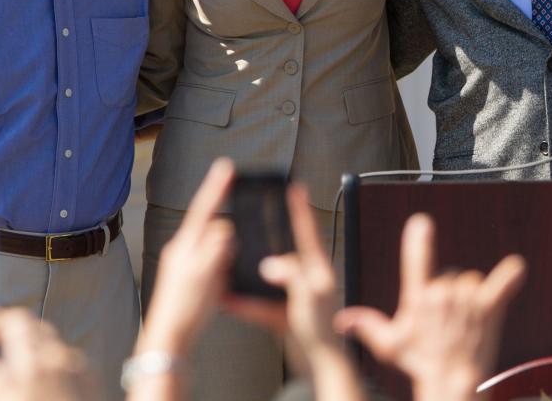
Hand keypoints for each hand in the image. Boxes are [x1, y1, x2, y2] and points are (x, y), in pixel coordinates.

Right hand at [0, 307, 95, 400]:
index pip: (11, 320)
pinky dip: (46, 361)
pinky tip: (35, 380)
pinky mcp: (92, 379)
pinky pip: (65, 360)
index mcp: (37, 363)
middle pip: (31, 326)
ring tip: (4, 360)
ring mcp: (81, 367)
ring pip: (49, 343)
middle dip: (5, 328)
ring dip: (25, 344)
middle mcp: (62, 358)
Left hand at [139, 158, 237, 355]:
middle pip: (211, 227)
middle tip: (231, 241)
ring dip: (226, 253)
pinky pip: (214, 264)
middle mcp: (183, 251)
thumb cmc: (184, 308)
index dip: (217, 187)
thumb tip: (226, 228)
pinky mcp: (191, 280)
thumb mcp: (204, 273)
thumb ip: (216, 246)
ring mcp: (186, 266)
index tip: (227, 166)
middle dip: (227, 230)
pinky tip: (226, 282)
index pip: (203, 208)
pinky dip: (224, 268)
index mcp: (185, 245)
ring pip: (214, 247)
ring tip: (228, 270)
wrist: (168, 340)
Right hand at [226, 184, 365, 400]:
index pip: (308, 233)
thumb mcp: (309, 297)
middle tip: (259, 218)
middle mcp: (307, 279)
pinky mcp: (283, 314)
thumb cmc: (323, 331)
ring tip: (231, 264)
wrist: (321, 364)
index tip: (295, 188)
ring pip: (267, 280)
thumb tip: (270, 263)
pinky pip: (259, 303)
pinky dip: (244, 302)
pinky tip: (228, 300)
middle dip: (269, 238)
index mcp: (317, 270)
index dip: (300, 210)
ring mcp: (294, 296)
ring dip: (249, 275)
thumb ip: (292, 276)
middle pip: (285, 252)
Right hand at [334, 212, 526, 400]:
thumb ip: (367, 326)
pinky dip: (510, 277)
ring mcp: (467, 301)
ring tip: (463, 322)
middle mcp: (442, 294)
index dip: (419, 242)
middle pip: (450, 275)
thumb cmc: (419, 364)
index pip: (416, 261)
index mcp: (418, 297)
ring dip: (470, 296)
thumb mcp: (390, 345)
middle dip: (449, 293)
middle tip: (445, 321)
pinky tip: (517, 267)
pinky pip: (502, 285)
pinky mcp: (489, 309)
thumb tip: (342, 320)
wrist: (449, 383)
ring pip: (471, 281)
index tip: (421, 222)